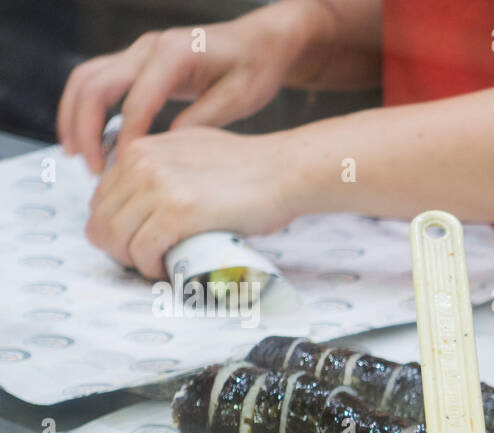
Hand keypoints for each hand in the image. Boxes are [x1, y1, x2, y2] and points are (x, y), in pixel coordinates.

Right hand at [57, 0, 333, 173]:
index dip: (126, 139)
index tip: (123, 171)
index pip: (136, 102)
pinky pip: (99, 80)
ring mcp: (140, 51)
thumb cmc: (255, 68)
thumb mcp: (239, 99)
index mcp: (175, 54)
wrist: (260, 42)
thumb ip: (202, 121)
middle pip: (95, 84)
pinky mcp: (139, 61)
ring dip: (75, 116)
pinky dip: (86, 108)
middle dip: (85, 129)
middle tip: (93, 169)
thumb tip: (166, 149)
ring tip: (77, 155)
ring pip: (87, 78)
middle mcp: (149, 47)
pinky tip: (90, 139)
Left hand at [85, 127, 296, 278]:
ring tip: (156, 267)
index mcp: (139, 149)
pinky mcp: (177, 212)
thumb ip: (161, 164)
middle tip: (147, 262)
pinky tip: (165, 270)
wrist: (285, 171)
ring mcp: (157, 187)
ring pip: (116, 238)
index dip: (115, 229)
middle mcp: (140, 163)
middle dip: (119, 249)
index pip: (100, 200)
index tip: (139, 244)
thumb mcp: (190, 150)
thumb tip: (145, 193)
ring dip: (132, 262)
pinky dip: (150, 267)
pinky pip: (143, 250)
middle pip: (101, 222)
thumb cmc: (249, 168)